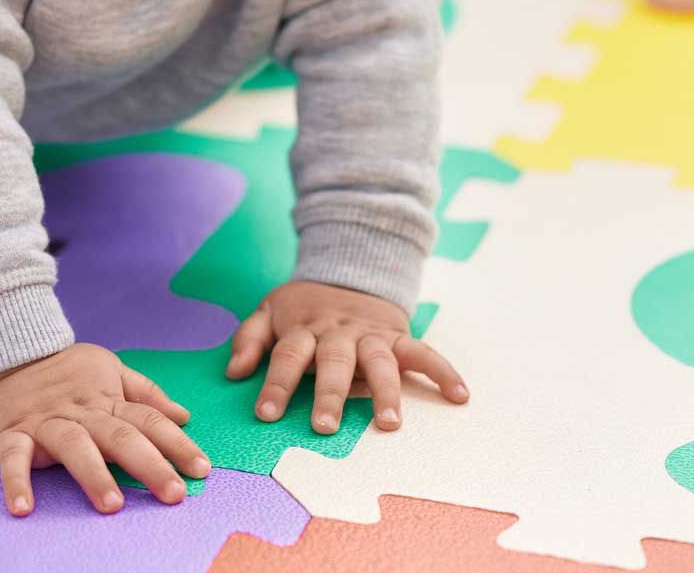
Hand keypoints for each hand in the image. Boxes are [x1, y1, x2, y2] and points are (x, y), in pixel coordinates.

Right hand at [0, 343, 210, 516]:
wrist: (5, 351)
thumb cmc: (63, 368)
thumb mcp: (109, 368)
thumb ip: (146, 393)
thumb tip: (183, 415)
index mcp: (108, 400)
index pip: (150, 421)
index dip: (177, 444)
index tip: (202, 469)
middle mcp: (82, 414)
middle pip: (121, 438)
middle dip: (150, 465)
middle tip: (174, 494)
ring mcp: (47, 424)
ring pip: (74, 448)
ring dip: (93, 475)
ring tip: (111, 505)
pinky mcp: (11, 434)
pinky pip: (13, 460)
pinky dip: (16, 482)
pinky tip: (23, 508)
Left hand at [224, 280, 468, 434]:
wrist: (348, 266)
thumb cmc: (304, 304)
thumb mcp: (270, 310)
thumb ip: (250, 339)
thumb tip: (234, 372)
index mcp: (305, 328)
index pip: (288, 355)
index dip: (276, 384)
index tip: (265, 414)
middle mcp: (339, 332)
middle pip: (334, 362)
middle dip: (330, 394)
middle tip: (325, 426)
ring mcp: (371, 333)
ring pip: (379, 361)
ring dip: (386, 391)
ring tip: (390, 423)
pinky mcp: (398, 334)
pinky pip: (423, 352)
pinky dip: (442, 371)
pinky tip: (459, 395)